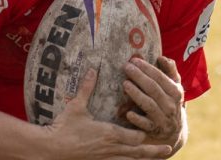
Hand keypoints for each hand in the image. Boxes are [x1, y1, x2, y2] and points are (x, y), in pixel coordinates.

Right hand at [43, 68, 172, 159]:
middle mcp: (111, 148)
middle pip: (138, 151)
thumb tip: (94, 69)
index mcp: (110, 133)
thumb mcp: (76, 106)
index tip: (151, 126)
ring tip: (157, 159)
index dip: (144, 131)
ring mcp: (106, 158)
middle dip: (153, 150)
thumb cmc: (64, 127)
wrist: (51, 148)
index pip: (136, 135)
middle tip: (169, 148)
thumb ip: (87, 88)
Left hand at [122, 56, 184, 149]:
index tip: (134, 60)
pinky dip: (137, 119)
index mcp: (176, 92)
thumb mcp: (174, 88)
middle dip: (139, 76)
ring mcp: (163, 119)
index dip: (147, 68)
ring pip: (149, 105)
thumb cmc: (170, 103)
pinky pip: (145, 125)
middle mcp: (171, 105)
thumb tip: (162, 57)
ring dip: (137, 94)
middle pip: (153, 89)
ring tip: (125, 83)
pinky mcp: (154, 131)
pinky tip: (128, 113)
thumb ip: (170, 71)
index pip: (161, 77)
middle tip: (126, 67)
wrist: (173, 132)